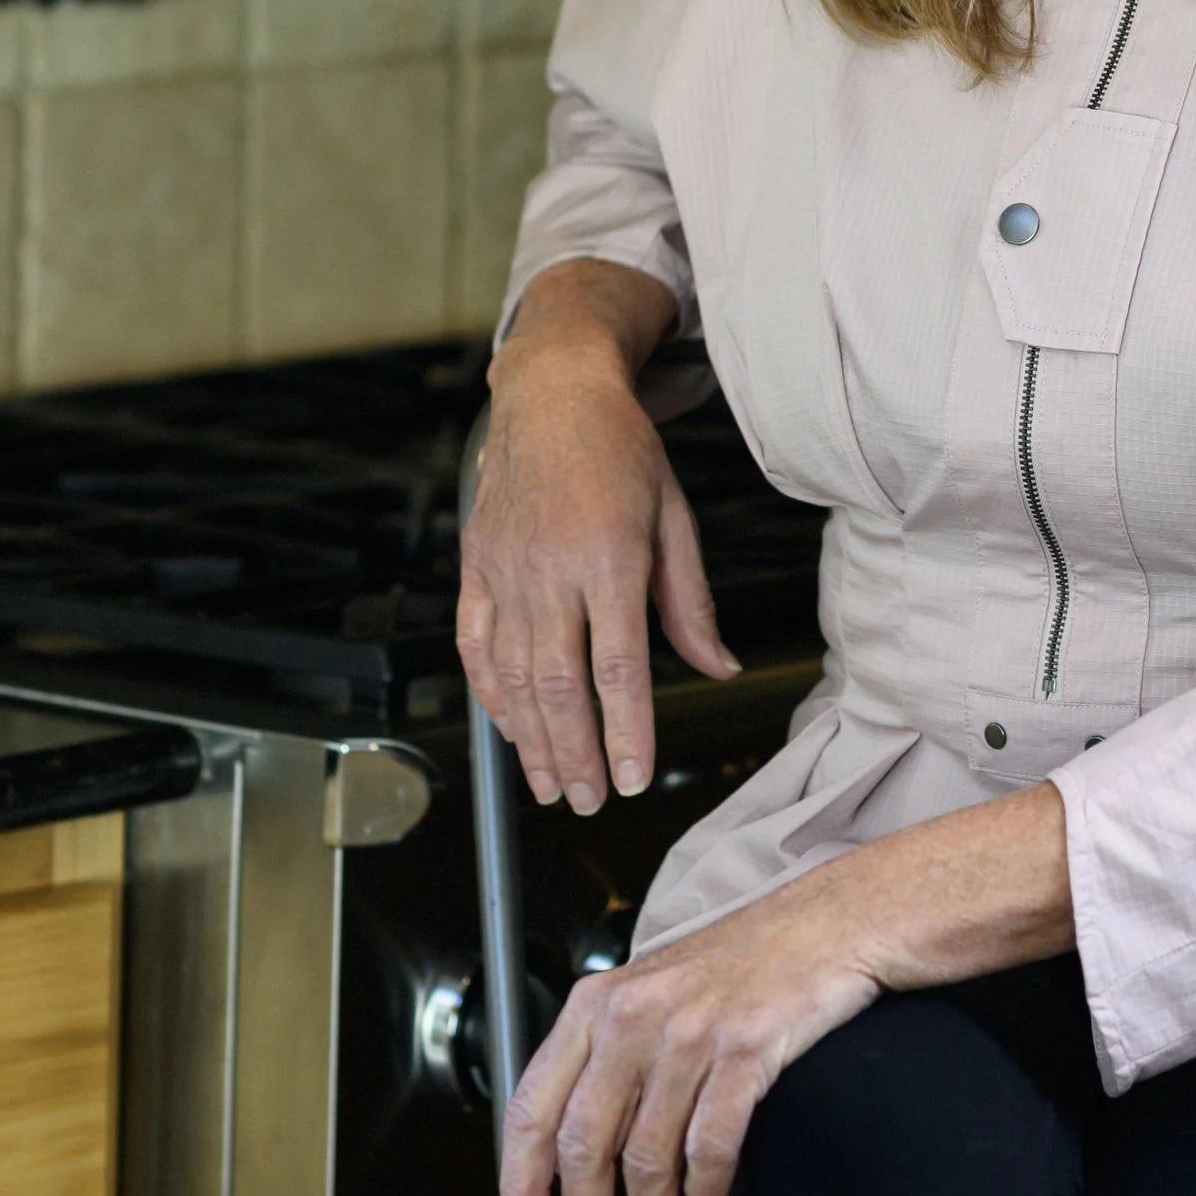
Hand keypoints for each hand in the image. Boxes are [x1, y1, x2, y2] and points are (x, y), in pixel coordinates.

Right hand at [458, 262, 739, 812]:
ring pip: (511, 676)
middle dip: (574, 754)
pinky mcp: (477, 566)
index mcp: (610, 557)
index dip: (625, 733)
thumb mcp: (674, 516)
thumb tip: (718, 667)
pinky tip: (510, 729)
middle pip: (557, 685)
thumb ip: (690, 601)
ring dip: (530, 740)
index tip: (634, 780)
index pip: (617, 668)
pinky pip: (477, 645)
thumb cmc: (622, 451)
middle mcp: (550, 569)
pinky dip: (491, 695)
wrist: (550, 392)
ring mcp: (505, 570)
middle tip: (589, 803)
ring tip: (550, 786)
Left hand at [503, 879, 882, 1195]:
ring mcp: (690, 1033)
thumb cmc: (744, 958)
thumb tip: (575, 1138)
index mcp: (597, 1003)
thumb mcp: (652, 986)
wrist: (828, 922)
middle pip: (585, 1143)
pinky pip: (711, 1146)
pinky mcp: (747, 1049)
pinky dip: (705, 1191)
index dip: (520, 1180)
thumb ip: (608, 1048)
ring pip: (647, 1156)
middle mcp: (634, 1016)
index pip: (533, 1106)